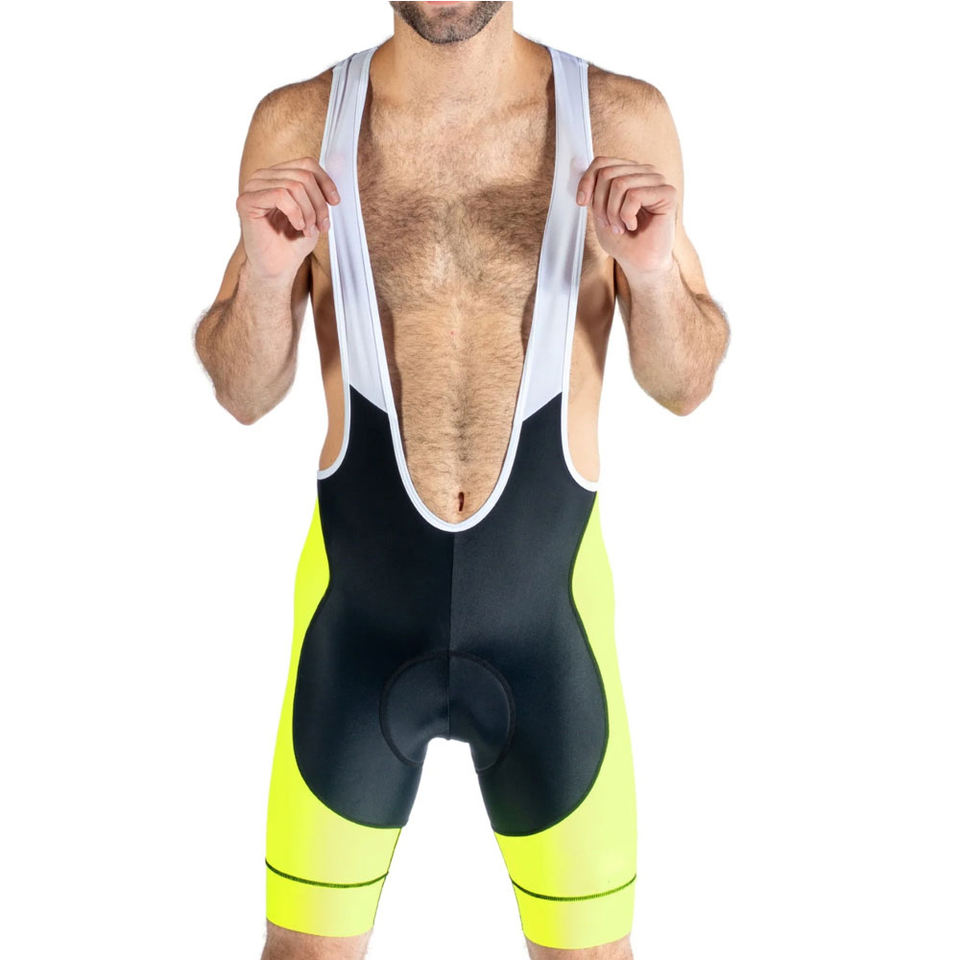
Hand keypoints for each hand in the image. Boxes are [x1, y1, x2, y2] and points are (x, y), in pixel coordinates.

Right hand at [236, 157, 340, 281]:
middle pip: (303, 176)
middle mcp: (262, 177)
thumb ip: (319, 193)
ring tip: (308, 230)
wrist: (276, 268)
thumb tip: (335, 175)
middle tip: (321, 226)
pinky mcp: (246, 201)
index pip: (306, 164)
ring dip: (309, 212)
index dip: (325, 181)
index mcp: (277, 176)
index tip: (335, 202)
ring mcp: (252, 188)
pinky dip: (295, 212)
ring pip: (294, 186)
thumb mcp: (313, 214)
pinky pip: (280, 195)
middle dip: (318, 204)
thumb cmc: (292, 244)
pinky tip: (298, 226)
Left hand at [577, 156, 676, 277]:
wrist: (640, 263)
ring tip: (620, 227)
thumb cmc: (623, 241)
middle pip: (608, 173)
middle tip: (608, 224)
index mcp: (629, 173)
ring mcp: (657, 181)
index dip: (587, 181)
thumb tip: (580, 170)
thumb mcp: (600, 212)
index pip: (602, 162)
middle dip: (600, 204)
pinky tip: (633, 225)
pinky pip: (634, 195)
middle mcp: (644, 172)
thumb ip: (593, 191)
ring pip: (620, 183)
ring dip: (613, 212)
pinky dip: (626, 215)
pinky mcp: (667, 193)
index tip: (582, 203)